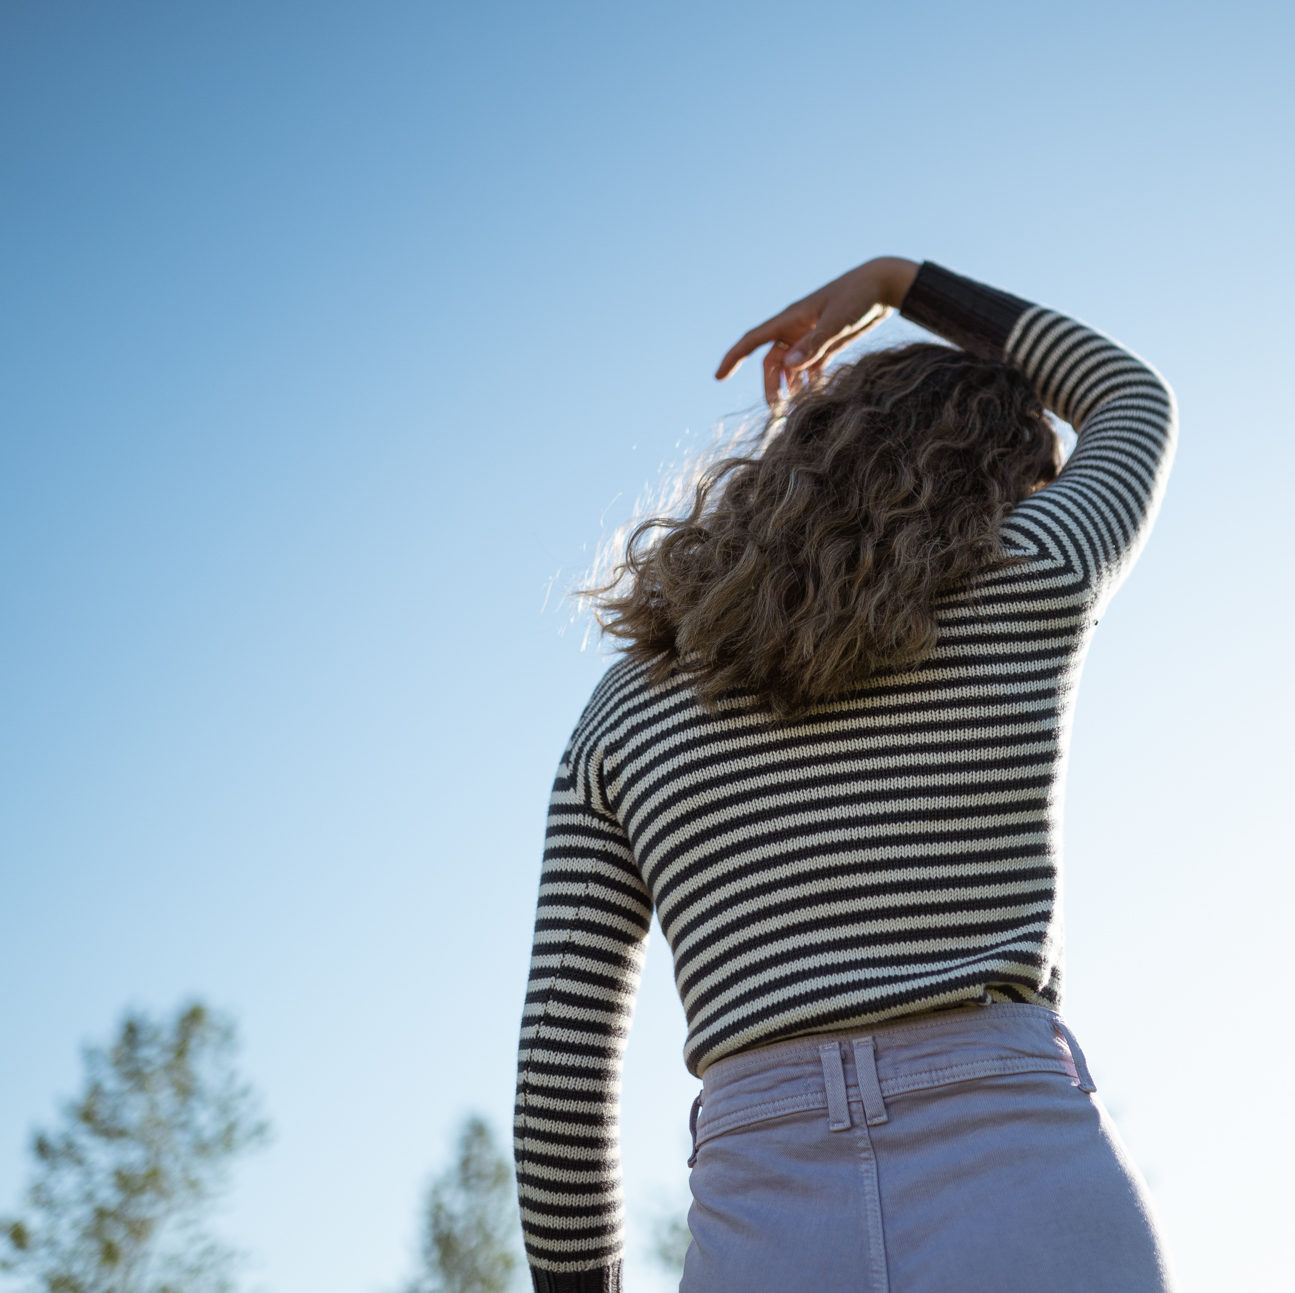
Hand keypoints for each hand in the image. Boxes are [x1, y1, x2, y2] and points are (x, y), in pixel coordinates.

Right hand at [714, 256, 919, 405]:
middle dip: (771, 386)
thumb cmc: (858, 296)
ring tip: (795, 410)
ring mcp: (810, 337)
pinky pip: (811, 367)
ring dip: (790, 387)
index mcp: (790, 319)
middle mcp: (796, 329)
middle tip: (777, 411)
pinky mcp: (827, 343)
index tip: (718, 377)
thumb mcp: (837, 321)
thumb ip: (815, 344)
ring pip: (791, 367)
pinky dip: (811, 383)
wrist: (883, 285)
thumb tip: (789, 365)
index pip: (753, 340)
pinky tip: (815, 398)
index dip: (734, 358)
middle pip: (772, 362)